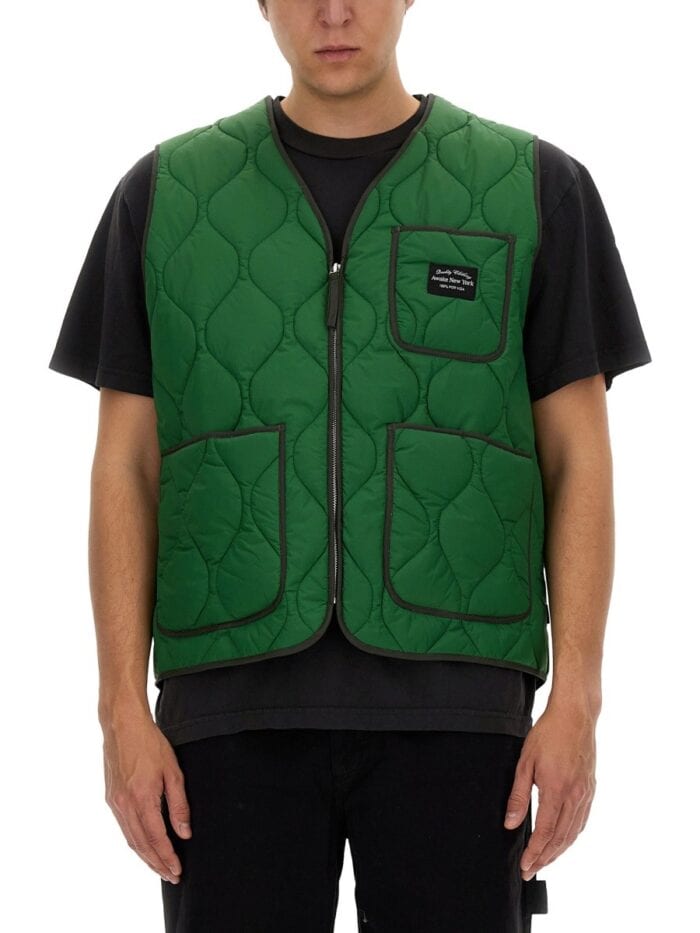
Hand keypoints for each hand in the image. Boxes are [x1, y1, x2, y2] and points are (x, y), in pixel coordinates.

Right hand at [102, 712, 191, 883]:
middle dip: (157, 864)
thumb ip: (179, 804)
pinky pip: (123, 828)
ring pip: (130, 839)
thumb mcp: (172, 771)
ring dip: (145, 857)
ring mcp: (115, 803)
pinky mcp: (111, 798)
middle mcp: (124, 805)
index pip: (156, 838)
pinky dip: (135, 842)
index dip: (167, 857)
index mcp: (141, 799)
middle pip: (141, 845)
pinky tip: (144, 846)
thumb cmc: (150, 744)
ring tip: (159, 867)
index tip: (177, 870)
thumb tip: (184, 832)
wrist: (122, 725)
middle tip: (171, 876)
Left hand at [503, 700, 596, 879]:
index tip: (525, 866)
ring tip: (544, 861)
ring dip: (558, 851)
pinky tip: (563, 841)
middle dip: (545, 858)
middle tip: (531, 870)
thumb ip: (518, 795)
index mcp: (556, 789)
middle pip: (559, 838)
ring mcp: (585, 794)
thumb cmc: (548, 734)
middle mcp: (574, 796)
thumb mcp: (525, 761)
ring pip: (573, 833)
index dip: (534, 852)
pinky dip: (571, 836)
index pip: (544, 832)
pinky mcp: (590, 789)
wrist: (575, 716)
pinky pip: (582, 821)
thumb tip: (511, 823)